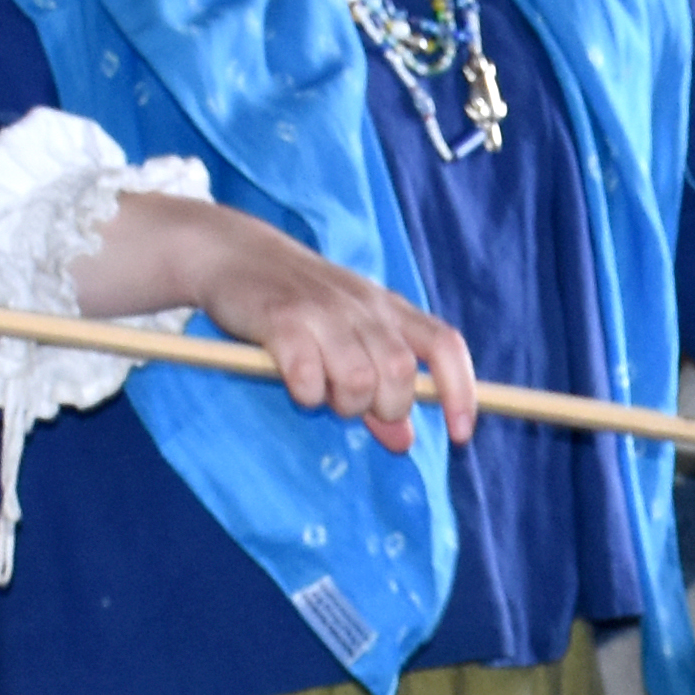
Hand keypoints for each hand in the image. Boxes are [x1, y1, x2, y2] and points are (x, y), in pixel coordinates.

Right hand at [89, 193, 477, 449]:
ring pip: (359, 379)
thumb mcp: (348, 337)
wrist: (233, 252)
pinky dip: (307, 394)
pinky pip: (308, 376)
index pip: (445, 346)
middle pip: (402, 373)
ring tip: (324, 395)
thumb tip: (404, 441)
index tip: (460, 434)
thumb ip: (378, 388)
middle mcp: (364, 307)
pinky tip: (296, 385)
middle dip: (386, 407)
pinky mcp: (282, 320)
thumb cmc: (298, 303)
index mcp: (389, 309)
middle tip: (357, 408)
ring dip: (344, 404)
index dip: (461, 392)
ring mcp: (323, 311)